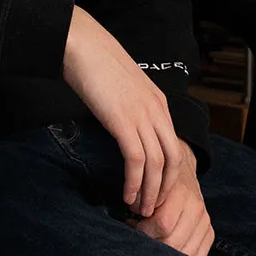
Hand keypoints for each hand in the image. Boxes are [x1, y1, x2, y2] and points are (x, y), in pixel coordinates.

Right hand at [60, 5, 188, 216]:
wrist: (82, 44)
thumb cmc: (95, 64)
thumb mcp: (122, 88)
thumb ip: (129, 108)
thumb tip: (121, 128)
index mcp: (158, 104)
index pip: (174, 147)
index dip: (168, 175)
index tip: (156, 192)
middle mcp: (156, 111)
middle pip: (173, 161)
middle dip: (164, 190)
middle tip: (152, 210)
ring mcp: (143, 116)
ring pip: (157, 165)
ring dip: (150, 192)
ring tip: (139, 210)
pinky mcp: (125, 122)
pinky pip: (137, 161)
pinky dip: (134, 183)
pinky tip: (127, 195)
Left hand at [131, 144, 214, 255]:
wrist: (182, 172)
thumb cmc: (159, 182)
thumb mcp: (148, 184)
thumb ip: (140, 201)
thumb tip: (130, 221)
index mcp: (180, 193)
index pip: (163, 224)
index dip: (144, 231)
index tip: (133, 226)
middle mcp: (196, 208)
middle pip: (173, 241)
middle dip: (152, 244)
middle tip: (140, 238)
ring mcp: (205, 222)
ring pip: (185, 253)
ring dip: (166, 255)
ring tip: (153, 243)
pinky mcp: (209, 233)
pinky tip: (168, 254)